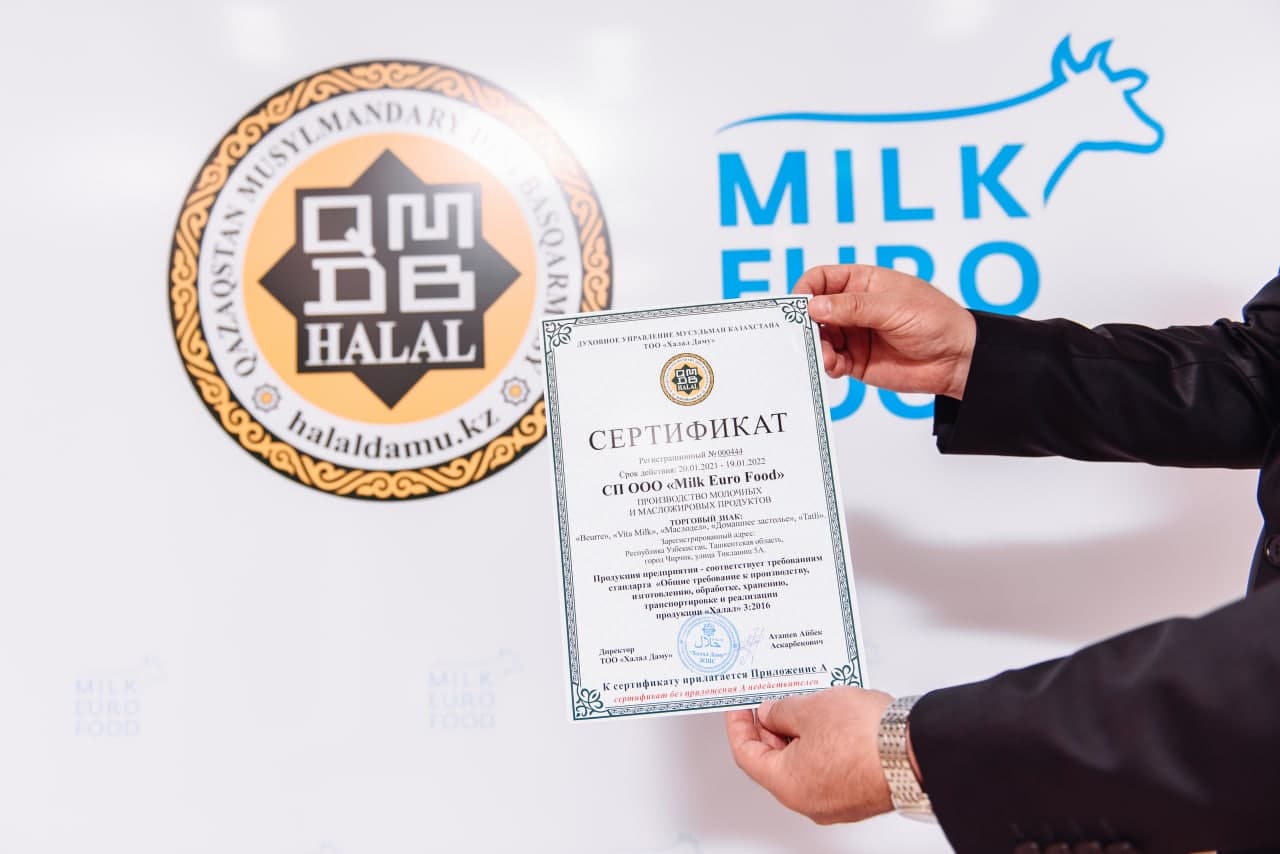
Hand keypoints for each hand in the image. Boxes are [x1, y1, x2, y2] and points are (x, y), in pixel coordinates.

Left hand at [724, 687, 895, 823]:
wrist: (914, 752)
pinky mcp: (858, 794)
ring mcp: (836, 801)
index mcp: (787, 784)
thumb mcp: (810, 708)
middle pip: (775, 762)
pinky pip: (828, 768)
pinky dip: (821, 745)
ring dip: (798, 734)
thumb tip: (771, 713)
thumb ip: (781, 711)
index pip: (747, 755)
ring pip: (803, 765)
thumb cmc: (865, 737)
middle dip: (770, 728)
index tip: (738, 708)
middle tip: (771, 700)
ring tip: (803, 703)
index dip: (739, 727)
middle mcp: (808, 801)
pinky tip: (828, 719)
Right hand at [795, 264, 976, 398]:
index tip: (799, 305)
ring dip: (817, 346)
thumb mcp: (893, 306)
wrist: (957, 359)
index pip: (823, 279)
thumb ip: (853, 307)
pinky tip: (835, 365)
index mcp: (863, 282)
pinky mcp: (856, 361)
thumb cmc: (935, 320)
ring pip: (820, 338)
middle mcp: (854, 308)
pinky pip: (831, 360)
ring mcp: (854, 335)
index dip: (807, 290)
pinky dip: (827, 363)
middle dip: (806, 322)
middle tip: (803, 334)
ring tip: (826, 355)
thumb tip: (815, 306)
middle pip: (815, 310)